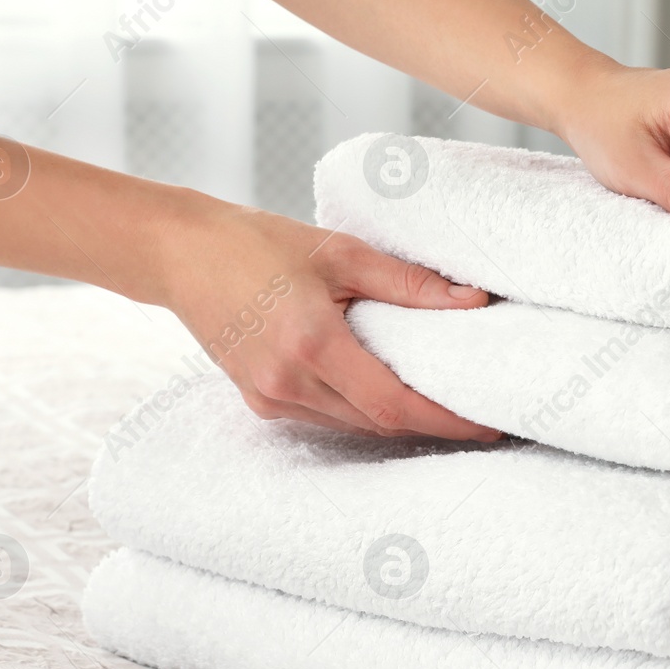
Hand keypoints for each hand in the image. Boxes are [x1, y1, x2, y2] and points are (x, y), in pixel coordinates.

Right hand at [158, 201, 499, 440]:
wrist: (181, 254)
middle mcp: (288, 382)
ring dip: (399, 420)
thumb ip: (409, 283)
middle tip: (482, 416)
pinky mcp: (260, 401)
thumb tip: (473, 301)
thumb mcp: (340, 252)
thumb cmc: (258, 243)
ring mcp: (270, 397)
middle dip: (433, 424)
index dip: (446, 421)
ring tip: (446, 406)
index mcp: (311, 344)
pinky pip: (327, 418)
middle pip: (379, 423)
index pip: (394, 404)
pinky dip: (363, 411)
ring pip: (354, 426)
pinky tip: (390, 395)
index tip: (488, 424)